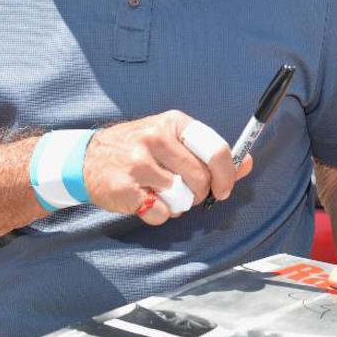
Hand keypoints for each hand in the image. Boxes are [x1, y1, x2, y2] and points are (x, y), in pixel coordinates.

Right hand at [83, 110, 252, 225]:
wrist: (87, 158)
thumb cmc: (138, 149)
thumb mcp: (173, 140)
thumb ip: (210, 153)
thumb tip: (248, 163)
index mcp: (173, 122)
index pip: (216, 150)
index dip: (226, 175)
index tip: (223, 190)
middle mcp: (155, 138)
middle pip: (201, 180)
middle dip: (197, 193)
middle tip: (182, 190)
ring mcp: (138, 162)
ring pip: (182, 199)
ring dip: (176, 204)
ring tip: (159, 191)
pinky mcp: (125, 188)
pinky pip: (161, 214)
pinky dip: (157, 214)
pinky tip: (144, 199)